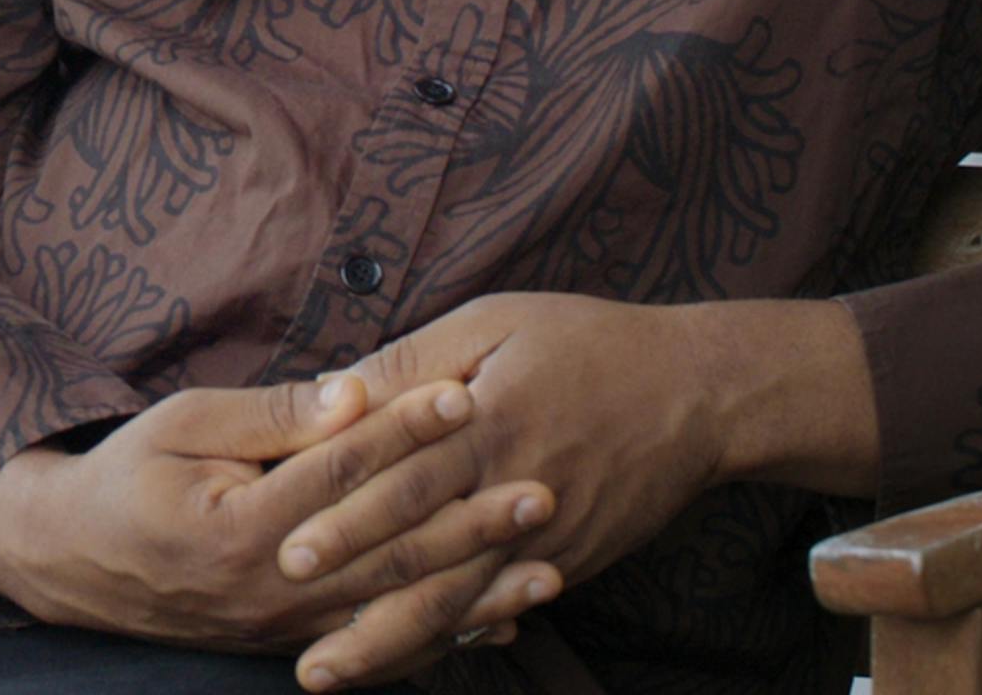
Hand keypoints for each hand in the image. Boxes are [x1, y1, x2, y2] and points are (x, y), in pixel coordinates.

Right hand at [0, 370, 561, 674]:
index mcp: (240, 526)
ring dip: (476, 592)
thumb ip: (276, 414)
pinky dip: (444, 637)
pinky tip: (500, 623)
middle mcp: (270, 591)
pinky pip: (380, 646)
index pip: (342, 471)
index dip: (406, 430)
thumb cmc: (129, 474)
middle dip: (470, 521)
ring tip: (548, 567)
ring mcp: (284, 630)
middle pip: (387, 552)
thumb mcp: (187, 421)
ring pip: (396, 612)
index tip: (467, 392)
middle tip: (541, 489)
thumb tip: (355, 391)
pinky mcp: (292, 644)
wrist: (72, 561)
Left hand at [278, 293, 729, 690]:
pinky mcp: (567, 561)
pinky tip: (407, 662)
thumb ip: (414, 359)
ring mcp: (543, 537)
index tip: (284, 545)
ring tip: (327, 671)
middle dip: (349, 588)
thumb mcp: (497, 321)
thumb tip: (332, 385)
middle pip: (420, 550)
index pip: (401, 474)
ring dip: (387, 640)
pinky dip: (449, 640)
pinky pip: (497, 609)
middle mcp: (511, 488)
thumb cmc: (589, 343)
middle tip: (284, 618)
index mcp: (488, 421)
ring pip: (455, 600)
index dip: (341, 511)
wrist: (698, 395)